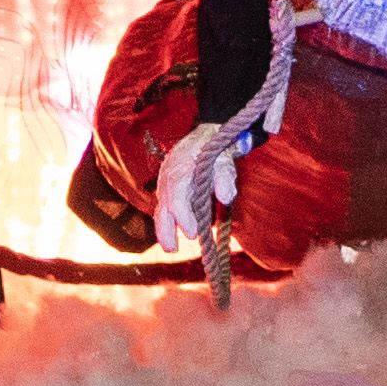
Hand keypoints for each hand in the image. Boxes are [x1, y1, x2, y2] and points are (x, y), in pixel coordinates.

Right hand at [152, 119, 252, 251]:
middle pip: (163, 206)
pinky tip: (170, 236)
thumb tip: (226, 197)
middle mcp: (168, 177)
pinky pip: (163, 206)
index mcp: (181, 170)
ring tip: (171, 248)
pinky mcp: (166, 188)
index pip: (177, 197)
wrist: (204, 136)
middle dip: (166, 229)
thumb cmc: (215, 151)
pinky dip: (165, 221)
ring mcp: (165, 182)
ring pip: (160, 208)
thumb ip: (225, 178)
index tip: (193, 234)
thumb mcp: (224, 161)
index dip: (183, 216)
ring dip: (163, 230)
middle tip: (173, 249)